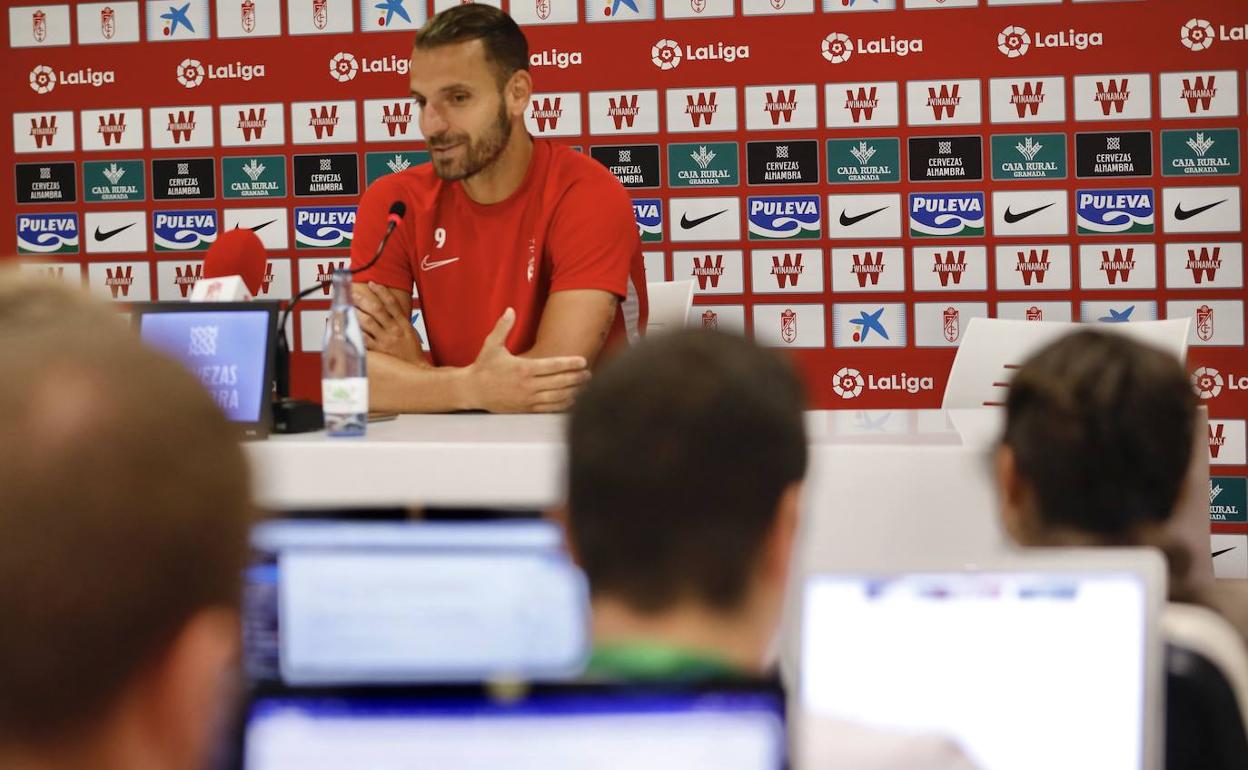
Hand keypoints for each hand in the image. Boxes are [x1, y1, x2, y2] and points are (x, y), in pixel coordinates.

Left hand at [353, 281, 422, 363]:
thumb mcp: (409, 331)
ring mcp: (385, 341)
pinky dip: (356, 332)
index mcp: (403, 324)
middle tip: (353, 293)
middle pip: (376, 310)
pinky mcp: (378, 351)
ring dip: (356, 313)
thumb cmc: (412, 351)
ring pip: (367, 322)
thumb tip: (387, 308)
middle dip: (363, 299)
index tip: (373, 284)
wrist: (415, 369)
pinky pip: (364, 339)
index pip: (392, 303)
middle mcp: (394, 330)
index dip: (381, 291)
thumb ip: (398, 320)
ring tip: (348, 307)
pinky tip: (349, 326)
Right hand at [464, 308, 589, 412]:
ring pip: (558, 397)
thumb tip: (510, 310)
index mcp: (523, 369)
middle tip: (589, 372)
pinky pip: (550, 409)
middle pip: (560, 382)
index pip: (553, 366)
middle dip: (578, 377)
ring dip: (574, 391)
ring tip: (585, 385)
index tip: (583, 361)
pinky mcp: (527, 409)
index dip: (570, 364)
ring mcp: (528, 399)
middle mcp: (527, 385)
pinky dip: (564, 405)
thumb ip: (503, 327)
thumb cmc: (484, 367)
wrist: (473, 391)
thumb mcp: (491, 345)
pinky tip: (573, 399)